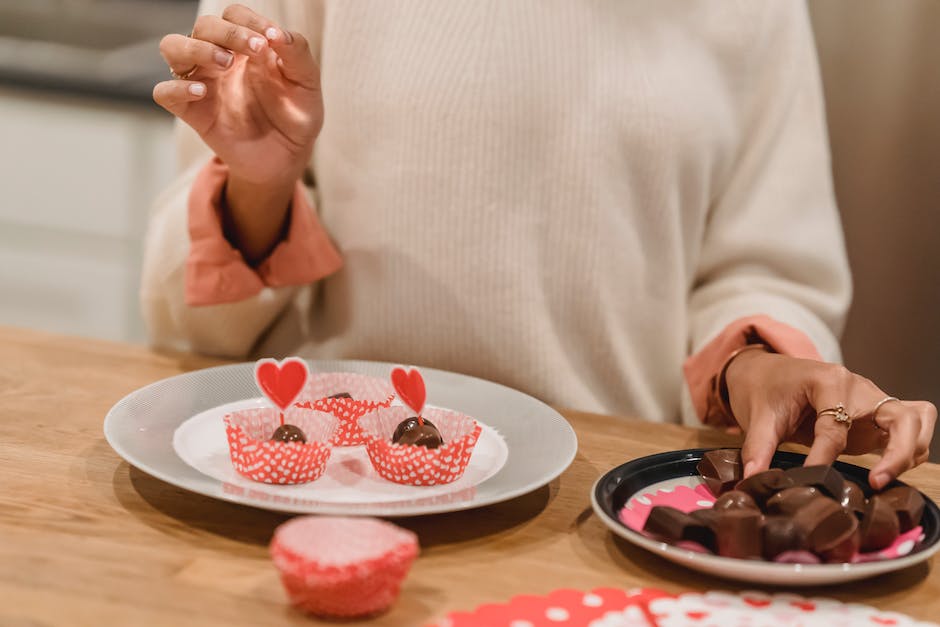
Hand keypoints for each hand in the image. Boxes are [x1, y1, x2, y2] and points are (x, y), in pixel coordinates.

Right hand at [153, 4, 321, 186]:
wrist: (289, 156)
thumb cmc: (296, 115)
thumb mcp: (307, 82)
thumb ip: (297, 52)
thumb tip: (276, 32)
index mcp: (247, 46)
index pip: (233, 14)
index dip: (248, 20)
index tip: (269, 39)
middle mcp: (220, 59)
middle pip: (204, 25)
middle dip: (228, 32)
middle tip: (254, 50)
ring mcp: (204, 83)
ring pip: (172, 47)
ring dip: (196, 48)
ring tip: (225, 63)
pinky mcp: (194, 112)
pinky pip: (164, 92)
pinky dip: (176, 88)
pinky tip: (202, 92)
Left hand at [725, 350, 936, 489]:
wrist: (764, 371)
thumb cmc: (763, 389)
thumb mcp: (757, 417)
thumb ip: (758, 448)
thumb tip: (754, 480)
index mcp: (829, 380)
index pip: (836, 425)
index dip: (823, 457)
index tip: (812, 478)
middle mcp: (859, 387)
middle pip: (901, 417)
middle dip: (898, 452)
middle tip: (877, 481)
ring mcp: (872, 399)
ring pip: (915, 421)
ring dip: (909, 451)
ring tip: (882, 480)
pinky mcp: (875, 415)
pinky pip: (911, 425)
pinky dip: (910, 447)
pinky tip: (889, 470)